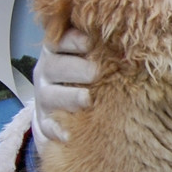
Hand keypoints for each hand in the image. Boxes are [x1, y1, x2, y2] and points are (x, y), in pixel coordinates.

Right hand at [31, 28, 97, 143]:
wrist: (56, 108)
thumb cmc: (79, 76)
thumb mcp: (84, 58)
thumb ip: (98, 49)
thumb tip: (127, 37)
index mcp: (55, 53)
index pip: (59, 42)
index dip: (74, 41)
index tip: (90, 43)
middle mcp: (45, 72)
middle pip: (55, 67)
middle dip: (77, 69)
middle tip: (96, 73)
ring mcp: (43, 98)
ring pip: (51, 95)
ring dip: (70, 96)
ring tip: (87, 99)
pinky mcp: (44, 121)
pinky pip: (47, 126)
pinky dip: (57, 129)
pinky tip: (69, 134)